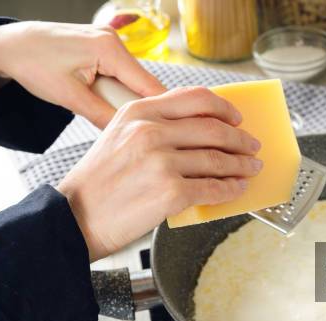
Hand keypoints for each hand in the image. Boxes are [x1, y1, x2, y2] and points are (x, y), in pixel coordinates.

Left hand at [0, 21, 164, 127]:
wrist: (9, 45)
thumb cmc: (32, 64)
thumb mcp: (68, 97)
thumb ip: (102, 116)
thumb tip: (129, 136)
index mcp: (110, 48)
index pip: (149, 85)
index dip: (162, 109)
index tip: (174, 131)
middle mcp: (115, 42)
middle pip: (143, 84)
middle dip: (138, 108)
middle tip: (133, 131)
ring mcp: (110, 44)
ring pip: (131, 81)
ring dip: (124, 100)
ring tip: (109, 114)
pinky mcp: (103, 50)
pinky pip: (120, 76)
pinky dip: (115, 91)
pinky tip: (102, 100)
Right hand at [57, 87, 262, 261]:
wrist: (74, 217)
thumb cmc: (97, 183)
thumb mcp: (118, 136)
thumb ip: (153, 126)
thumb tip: (197, 132)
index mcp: (139, 113)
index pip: (195, 99)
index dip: (224, 108)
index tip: (237, 118)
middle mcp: (151, 132)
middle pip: (213, 129)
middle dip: (240, 139)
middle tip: (252, 146)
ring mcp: (161, 162)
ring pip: (217, 159)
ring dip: (241, 165)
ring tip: (250, 168)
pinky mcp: (169, 192)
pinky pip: (212, 188)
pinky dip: (230, 190)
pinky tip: (236, 189)